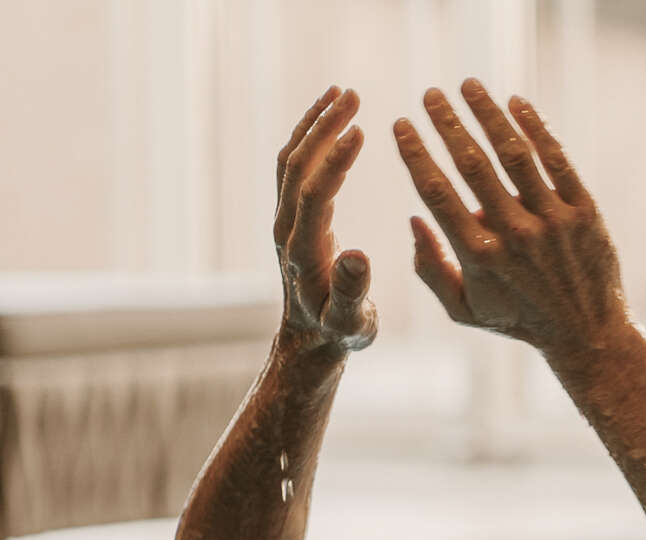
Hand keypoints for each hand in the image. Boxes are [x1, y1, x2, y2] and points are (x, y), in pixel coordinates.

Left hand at [273, 87, 376, 356]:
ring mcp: (285, 218)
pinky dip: (311, 136)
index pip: (314, 194)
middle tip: (352, 95)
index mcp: (302, 250)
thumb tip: (358, 255)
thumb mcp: (350, 321)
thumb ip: (352, 290)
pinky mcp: (292, 214)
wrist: (310, 339)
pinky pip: (295, 166)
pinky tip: (331, 119)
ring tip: (343, 94)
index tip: (360, 130)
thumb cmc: (338, 332)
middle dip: (322, 127)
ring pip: (292, 159)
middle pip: (296, 165)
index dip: (334, 161)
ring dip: (314, 123)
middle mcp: (286, 227)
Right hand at [394, 79, 627, 361]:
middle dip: (447, 123)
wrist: (588, 334)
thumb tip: (413, 218)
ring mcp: (552, 221)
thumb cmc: (518, 319)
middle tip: (431, 94)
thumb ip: (430, 267)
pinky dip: (536, 128)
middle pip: (471, 164)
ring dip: (488, 114)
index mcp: (478, 255)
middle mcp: (515, 234)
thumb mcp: (463, 309)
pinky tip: (517, 102)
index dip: (415, 153)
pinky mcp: (585, 212)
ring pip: (514, 154)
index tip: (402, 124)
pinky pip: (557, 161)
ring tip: (469, 85)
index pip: (436, 192)